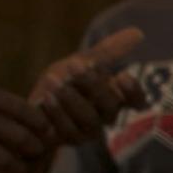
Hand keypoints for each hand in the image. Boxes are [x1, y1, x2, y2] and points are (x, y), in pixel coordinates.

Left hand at [19, 28, 146, 156]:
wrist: (35, 103)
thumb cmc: (64, 80)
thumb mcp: (83, 61)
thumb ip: (108, 51)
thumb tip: (138, 32)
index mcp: (115, 98)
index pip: (136, 100)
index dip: (133, 91)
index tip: (123, 75)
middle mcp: (106, 116)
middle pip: (110, 105)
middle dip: (92, 84)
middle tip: (74, 64)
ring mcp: (90, 130)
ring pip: (88, 118)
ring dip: (71, 99)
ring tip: (53, 80)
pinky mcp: (70, 140)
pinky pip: (67, 131)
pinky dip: (57, 114)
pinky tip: (46, 98)